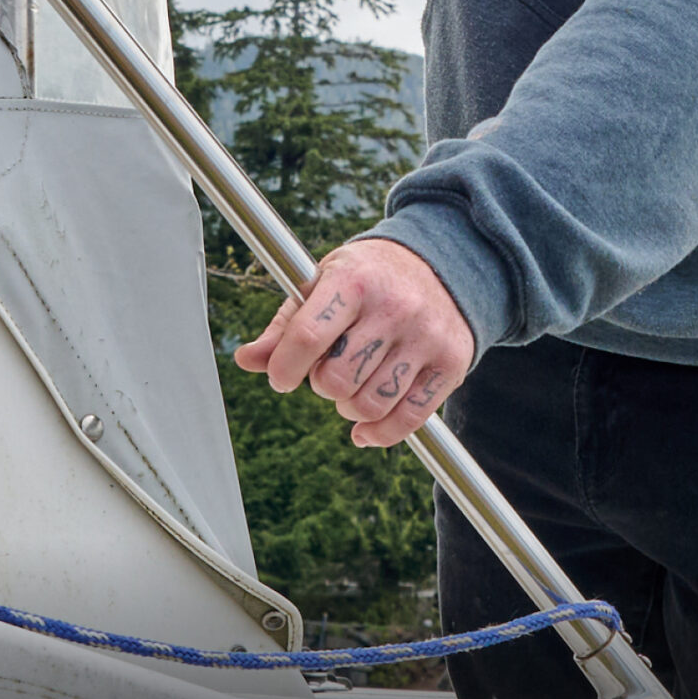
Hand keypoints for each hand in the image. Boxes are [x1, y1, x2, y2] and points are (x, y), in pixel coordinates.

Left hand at [235, 239, 477, 449]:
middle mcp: (394, 307)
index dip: (284, 369)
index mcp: (354, 280)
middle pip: (336, 380)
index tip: (281, 377)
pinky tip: (366, 428)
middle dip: (322, 386)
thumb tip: (246, 360)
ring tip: (351, 389)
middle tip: (328, 372)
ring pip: (370, 405)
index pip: (307, 337)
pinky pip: (409, 419)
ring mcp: (426, 336)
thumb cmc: (368, 278)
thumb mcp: (324, 284)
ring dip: (349, 410)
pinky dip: (380, 434)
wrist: (442, 264)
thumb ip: (286, 325)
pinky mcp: (451, 363)